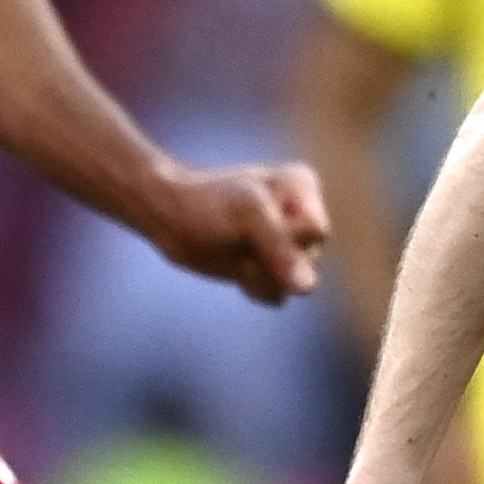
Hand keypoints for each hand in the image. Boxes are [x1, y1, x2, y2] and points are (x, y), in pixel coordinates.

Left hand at [146, 157, 331, 306]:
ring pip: (296, 284)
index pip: (315, 231)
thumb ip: (281, 245)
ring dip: (260, 275)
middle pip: (310, 259)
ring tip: (238, 252)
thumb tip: (306, 288)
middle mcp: (303, 214)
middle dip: (270, 258)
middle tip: (238, 237)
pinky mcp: (272, 270)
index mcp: (302, 187)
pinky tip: (237, 267)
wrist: (168, 217)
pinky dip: (254, 287)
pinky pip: (278, 296)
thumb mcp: (246, 214)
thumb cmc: (206, 204)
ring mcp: (289, 244)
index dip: (282, 237)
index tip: (250, 219)